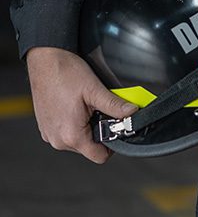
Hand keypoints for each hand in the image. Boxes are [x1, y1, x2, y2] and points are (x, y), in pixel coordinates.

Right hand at [26, 46, 136, 164]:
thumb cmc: (65, 72)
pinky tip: (76, 105)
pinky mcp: (45, 126)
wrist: (45, 59)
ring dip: (87, 126)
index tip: (117, 128)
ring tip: (87, 105)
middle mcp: (57, 140)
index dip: (113, 144)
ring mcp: (49, 134)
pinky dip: (74, 122)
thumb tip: (133, 113)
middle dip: (99, 131)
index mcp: (71, 135)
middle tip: (102, 110)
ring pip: (78, 140)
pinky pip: (65, 132)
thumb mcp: (95, 90)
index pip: (99, 156)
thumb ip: (115, 105)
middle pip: (89, 147)